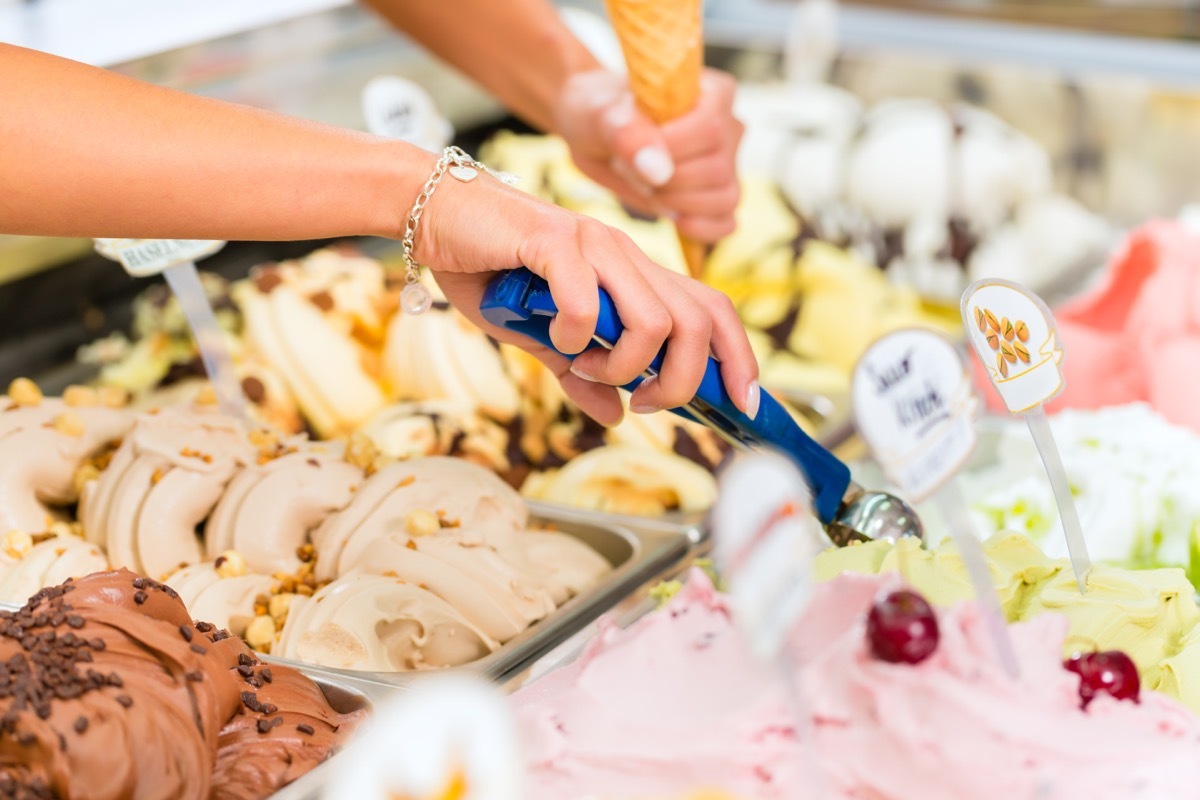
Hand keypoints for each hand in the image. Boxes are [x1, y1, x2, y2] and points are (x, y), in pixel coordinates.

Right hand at [412, 171, 758, 425]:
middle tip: (641, 402)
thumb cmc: (490, 270)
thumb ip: (580, 375)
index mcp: (633, 276)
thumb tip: (614, 416)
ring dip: (625, 365)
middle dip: (682, 381)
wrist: (437, 213)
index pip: (712, 310)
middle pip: (700, 322)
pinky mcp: (554, 240)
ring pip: (655, 320)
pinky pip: (587, 301)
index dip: (739, 357)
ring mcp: (595, 244)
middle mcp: (626, 255)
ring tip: (586, 368)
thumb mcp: (540, 339)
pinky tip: (554, 338)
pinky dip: (575, 335)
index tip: (744, 405)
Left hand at [553, 68, 743, 243]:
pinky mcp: (715, 196)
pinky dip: (699, 227)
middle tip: (627, 167)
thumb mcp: (604, 116)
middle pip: (717, 171)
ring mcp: (727, 163)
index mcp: (714, 92)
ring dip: (675, 203)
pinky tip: (669, 215)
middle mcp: (730, 127)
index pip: (710, 130)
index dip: (669, 151)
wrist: (594, 132)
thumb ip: (629, 134)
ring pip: (724, 199)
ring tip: (643, 185)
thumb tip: (659, 170)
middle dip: (664, 181)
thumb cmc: (600, 113)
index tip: (629, 149)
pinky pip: (725, 223)